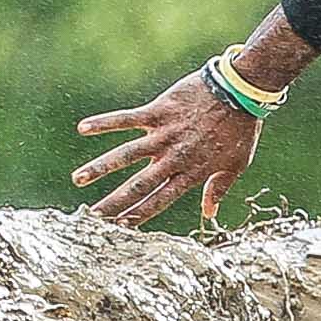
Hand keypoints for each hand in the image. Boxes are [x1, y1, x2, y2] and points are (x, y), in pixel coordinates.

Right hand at [72, 71, 258, 228]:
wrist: (242, 91)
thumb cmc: (240, 129)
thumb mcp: (236, 164)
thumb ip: (219, 188)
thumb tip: (209, 214)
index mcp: (191, 173)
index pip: (159, 201)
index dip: (139, 215)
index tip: (118, 229)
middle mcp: (174, 157)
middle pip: (138, 185)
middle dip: (114, 202)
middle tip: (91, 216)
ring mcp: (165, 134)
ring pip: (126, 154)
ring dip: (100, 167)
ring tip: (78, 180)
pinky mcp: (159, 111)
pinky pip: (127, 118)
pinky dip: (105, 123)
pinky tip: (82, 128)